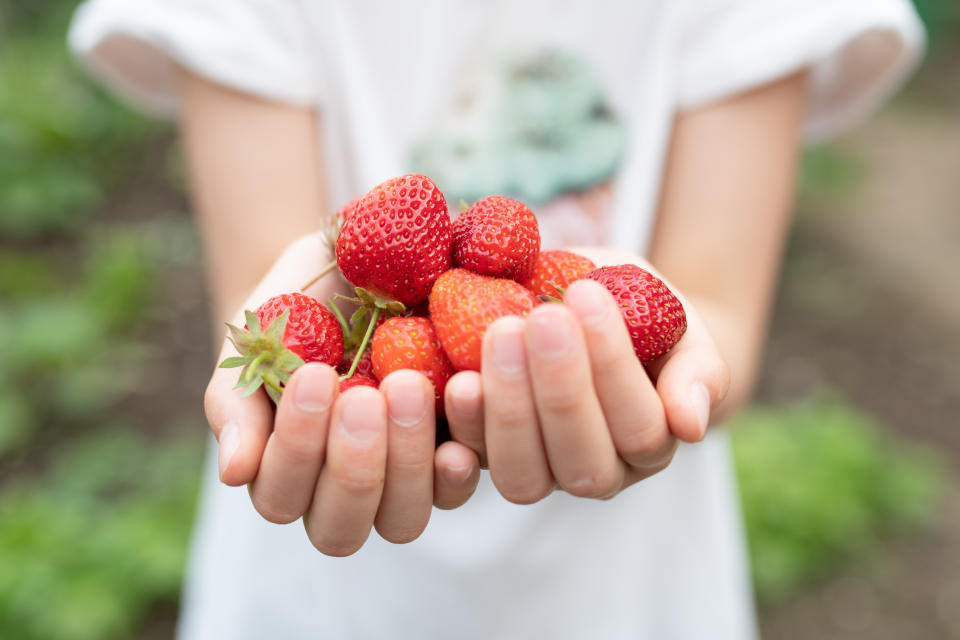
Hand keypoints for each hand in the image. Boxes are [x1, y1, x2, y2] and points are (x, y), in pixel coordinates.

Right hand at [203, 233, 480, 555]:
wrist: (354, 269)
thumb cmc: (294, 312)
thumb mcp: (257, 344)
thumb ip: (236, 405)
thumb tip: (234, 473)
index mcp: (284, 476)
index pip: (282, 497)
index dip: (297, 448)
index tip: (314, 375)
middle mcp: (342, 494)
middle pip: (343, 528)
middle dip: (353, 466)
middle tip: (364, 397)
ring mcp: (402, 483)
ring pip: (404, 518)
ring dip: (407, 461)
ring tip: (409, 385)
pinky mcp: (455, 456)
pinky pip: (464, 481)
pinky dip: (465, 448)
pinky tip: (463, 397)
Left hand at [442, 247, 729, 502]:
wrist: (585, 306)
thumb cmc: (639, 313)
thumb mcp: (677, 324)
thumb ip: (697, 371)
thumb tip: (691, 424)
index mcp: (652, 444)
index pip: (640, 426)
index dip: (613, 366)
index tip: (588, 295)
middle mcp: (599, 473)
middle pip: (582, 460)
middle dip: (561, 387)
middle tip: (541, 317)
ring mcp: (541, 472)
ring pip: (524, 474)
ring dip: (509, 410)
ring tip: (500, 334)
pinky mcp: (488, 457)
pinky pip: (474, 460)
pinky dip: (464, 425)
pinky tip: (458, 380)